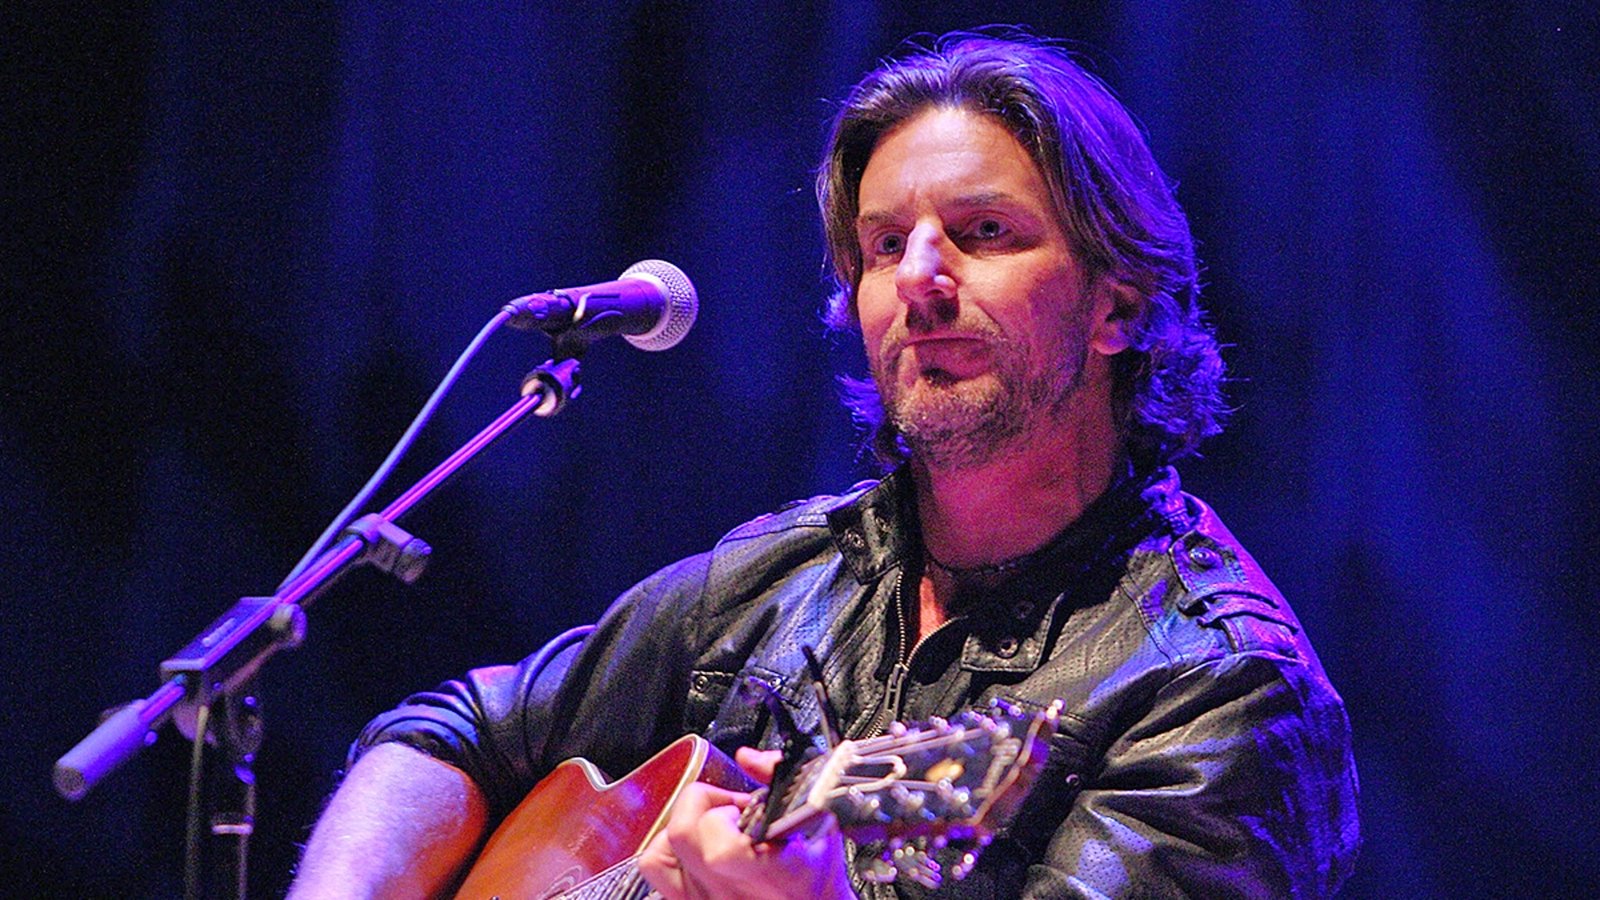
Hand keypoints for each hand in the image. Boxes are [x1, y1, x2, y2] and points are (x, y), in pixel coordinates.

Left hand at [637, 748, 856, 899]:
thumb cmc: (818, 877)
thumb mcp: (823, 821)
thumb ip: (784, 779)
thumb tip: (750, 758)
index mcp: (767, 871)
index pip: (724, 848)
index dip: (730, 812)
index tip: (748, 806)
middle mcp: (730, 891)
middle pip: (682, 833)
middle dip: (703, 805)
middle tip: (729, 810)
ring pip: (660, 852)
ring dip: (683, 828)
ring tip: (710, 828)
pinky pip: (657, 871)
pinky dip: (668, 851)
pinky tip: (695, 849)